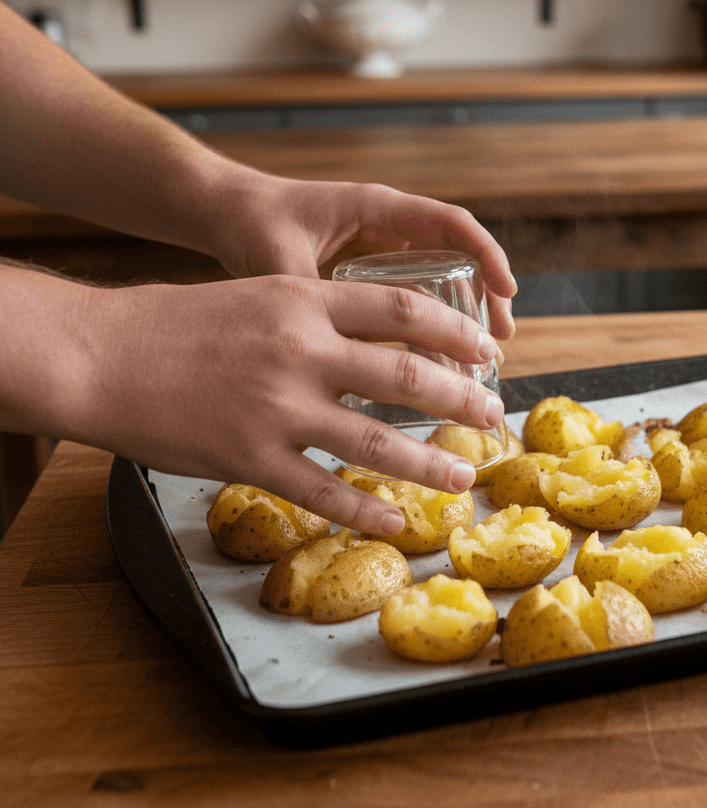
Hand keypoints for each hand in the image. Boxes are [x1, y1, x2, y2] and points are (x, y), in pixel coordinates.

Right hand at [73, 274, 504, 533]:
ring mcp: (276, 407)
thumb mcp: (259, 294)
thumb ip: (318, 313)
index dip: (456, 332)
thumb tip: (381, 337)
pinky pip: (322, 491)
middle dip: (462, 398)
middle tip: (495, 415)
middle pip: (406, 373)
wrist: (102, 354)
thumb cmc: (179, 322)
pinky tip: (394, 521)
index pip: (403, 310)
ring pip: (376, 440)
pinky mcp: (249, 457)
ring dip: (430, 464)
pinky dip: (365, 509)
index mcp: (304, 300)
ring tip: (464, 477)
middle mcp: (299, 350)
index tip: (488, 350)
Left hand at [208, 175, 515, 342]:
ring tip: (476, 364)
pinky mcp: (368, 276)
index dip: (486, 255)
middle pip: (458, 258)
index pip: (451, 224)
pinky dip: (426, 329)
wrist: (223, 214)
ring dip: (459, 319)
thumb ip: (313, 298)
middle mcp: (389, 227)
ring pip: (438, 283)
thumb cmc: (252, 221)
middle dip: (485, 299)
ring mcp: (381, 251)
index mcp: (378, 208)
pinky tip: (431, 365)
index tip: (507, 292)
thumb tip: (345, 353)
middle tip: (500, 343)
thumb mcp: (281, 260)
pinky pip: (411, 300)